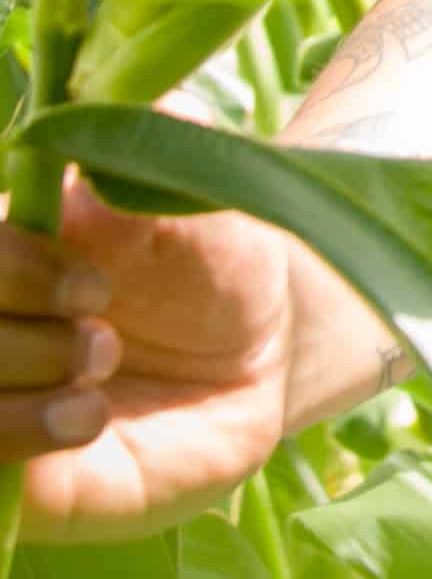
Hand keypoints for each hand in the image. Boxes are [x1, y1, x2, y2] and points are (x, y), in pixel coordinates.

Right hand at [0, 160, 295, 535]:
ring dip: (20, 382)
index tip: (93, 282)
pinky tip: (92, 420)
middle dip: (15, 333)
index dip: (9, 268)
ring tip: (103, 370)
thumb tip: (100, 101)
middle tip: (102, 335)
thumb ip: (147, 136)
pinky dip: (21, 439)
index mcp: (0, 247)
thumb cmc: (212, 253)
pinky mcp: (18, 477)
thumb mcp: (192, 184)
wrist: (258, 352)